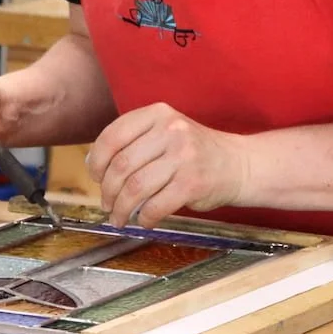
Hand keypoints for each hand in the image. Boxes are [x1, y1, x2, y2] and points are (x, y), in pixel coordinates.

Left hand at [87, 102, 248, 228]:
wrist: (238, 164)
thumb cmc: (193, 151)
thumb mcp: (166, 131)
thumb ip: (134, 140)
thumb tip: (94, 163)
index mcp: (158, 113)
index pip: (113, 135)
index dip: (97, 161)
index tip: (96, 176)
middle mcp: (171, 130)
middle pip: (121, 165)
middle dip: (107, 191)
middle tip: (107, 204)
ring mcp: (183, 156)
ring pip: (135, 188)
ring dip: (121, 209)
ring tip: (120, 217)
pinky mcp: (193, 183)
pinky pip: (155, 206)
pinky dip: (145, 218)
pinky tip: (145, 220)